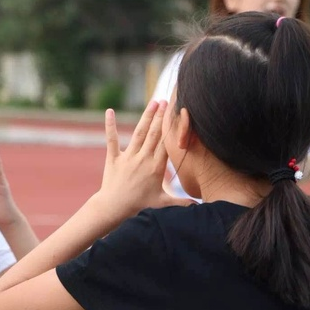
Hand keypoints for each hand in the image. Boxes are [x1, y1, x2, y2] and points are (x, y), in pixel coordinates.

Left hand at [95, 100, 194, 219]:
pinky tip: (110, 111)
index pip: (166, 144)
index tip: (179, 116)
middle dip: (161, 117)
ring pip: (139, 133)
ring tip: (153, 103)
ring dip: (146, 117)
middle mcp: (143, 159)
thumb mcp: (163, 204)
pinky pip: (112, 139)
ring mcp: (128, 157)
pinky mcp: (113, 158)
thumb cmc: (139, 206)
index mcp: (156, 167)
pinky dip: (110, 125)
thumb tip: (200, 205)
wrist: (114, 208)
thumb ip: (182, 202)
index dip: (172, 129)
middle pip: (154, 134)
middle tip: (166, 101)